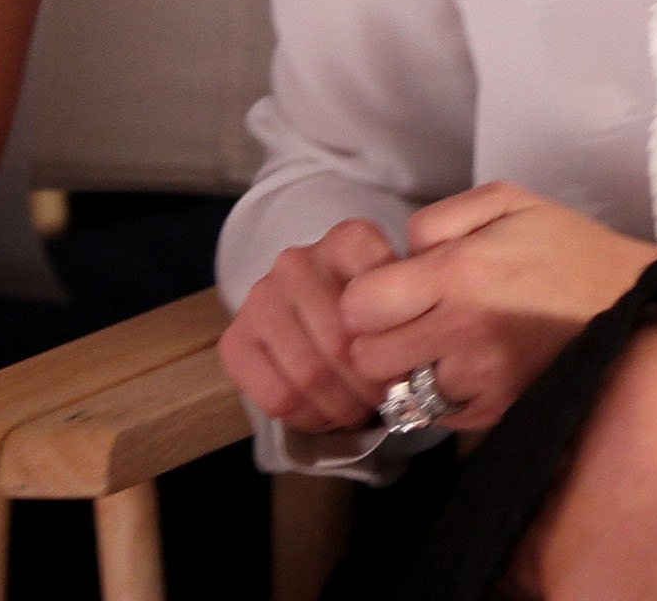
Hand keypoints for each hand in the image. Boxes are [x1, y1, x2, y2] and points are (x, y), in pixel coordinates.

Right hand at [221, 218, 400, 431]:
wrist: (309, 298)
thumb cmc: (370, 302)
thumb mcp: (400, 289)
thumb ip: (410, 310)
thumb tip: (422, 365)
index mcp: (347, 240)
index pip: (379, 295)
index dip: (398, 345)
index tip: (410, 368)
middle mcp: (298, 262)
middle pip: (341, 344)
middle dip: (370, 387)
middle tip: (390, 404)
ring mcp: (261, 299)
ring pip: (308, 375)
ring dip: (341, 408)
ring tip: (360, 412)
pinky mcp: (234, 339)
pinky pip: (274, 396)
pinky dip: (308, 417)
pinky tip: (326, 415)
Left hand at [336, 181, 656, 434]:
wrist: (636, 305)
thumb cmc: (570, 249)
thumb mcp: (510, 201)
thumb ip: (441, 217)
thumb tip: (400, 254)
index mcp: (458, 273)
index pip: (357, 306)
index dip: (365, 298)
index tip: (391, 291)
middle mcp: (460, 332)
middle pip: (365, 357)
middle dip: (378, 338)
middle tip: (412, 321)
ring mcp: (477, 379)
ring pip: (396, 391)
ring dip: (409, 371)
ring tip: (441, 346)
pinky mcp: (492, 412)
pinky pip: (434, 414)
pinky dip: (441, 395)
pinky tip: (470, 368)